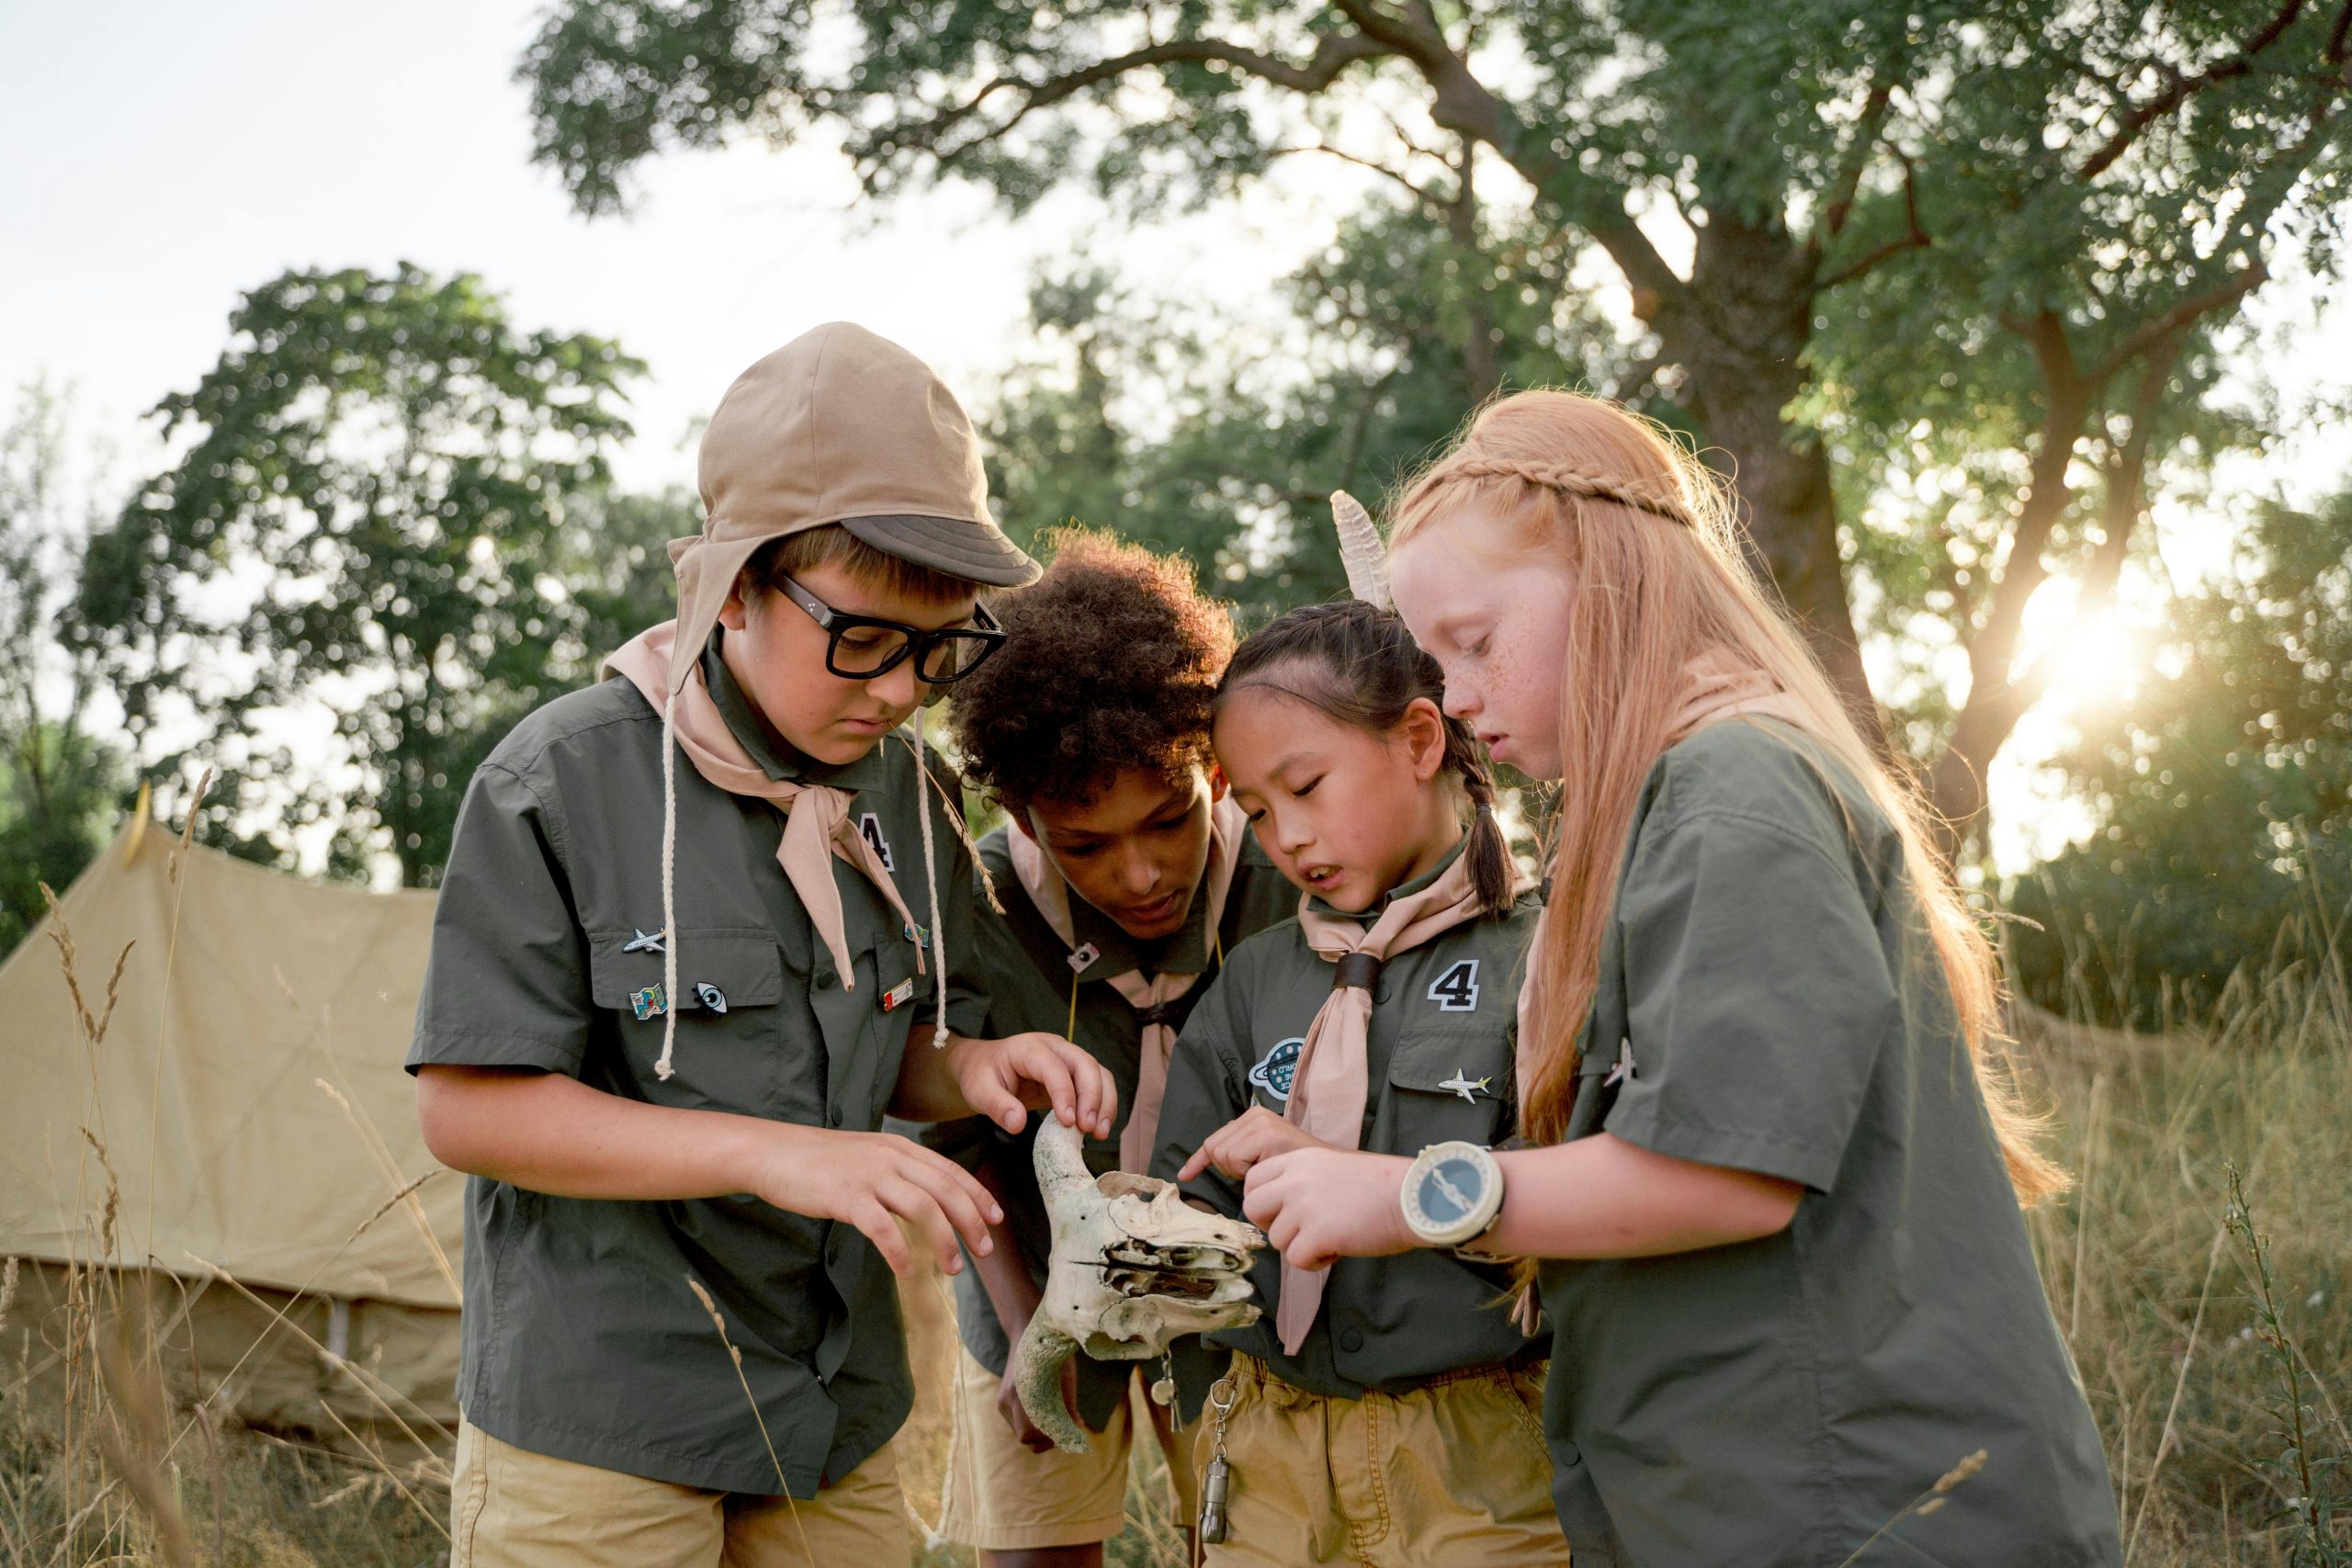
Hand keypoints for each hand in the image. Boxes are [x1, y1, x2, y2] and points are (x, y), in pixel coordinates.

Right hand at [741, 1124, 1002, 1279]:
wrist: (773, 1152)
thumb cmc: (820, 1161)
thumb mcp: (867, 1157)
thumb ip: (896, 1172)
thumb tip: (926, 1200)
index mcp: (899, 1148)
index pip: (950, 1171)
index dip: (978, 1195)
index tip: (997, 1218)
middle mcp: (890, 1157)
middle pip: (945, 1189)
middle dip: (971, 1221)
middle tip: (985, 1251)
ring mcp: (869, 1175)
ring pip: (923, 1207)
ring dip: (943, 1240)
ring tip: (953, 1268)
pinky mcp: (845, 1196)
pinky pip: (881, 1227)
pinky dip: (898, 1251)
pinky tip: (905, 1271)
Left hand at [945, 1031, 1116, 1139]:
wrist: (984, 1066)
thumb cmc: (981, 1075)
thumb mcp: (978, 1090)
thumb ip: (997, 1106)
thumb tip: (1018, 1125)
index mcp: (1028, 1047)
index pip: (1054, 1066)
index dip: (1065, 1093)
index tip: (1069, 1122)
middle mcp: (1053, 1047)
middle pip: (1085, 1064)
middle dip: (1093, 1097)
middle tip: (1089, 1128)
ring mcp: (1067, 1058)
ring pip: (1098, 1072)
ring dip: (1104, 1102)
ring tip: (1099, 1133)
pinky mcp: (1074, 1074)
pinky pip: (1097, 1084)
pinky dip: (1102, 1105)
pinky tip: (1097, 1129)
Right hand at [996, 1344, 1082, 1452]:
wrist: (1028, 1333)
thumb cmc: (1052, 1353)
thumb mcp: (1066, 1377)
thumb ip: (1069, 1405)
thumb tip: (1077, 1428)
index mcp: (1021, 1392)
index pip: (1029, 1433)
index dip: (1049, 1438)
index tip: (1068, 1431)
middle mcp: (1007, 1399)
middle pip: (1024, 1437)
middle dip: (1046, 1438)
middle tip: (1065, 1429)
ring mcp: (1002, 1400)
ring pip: (1020, 1432)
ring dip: (1040, 1432)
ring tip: (1058, 1420)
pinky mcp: (1002, 1401)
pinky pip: (1017, 1422)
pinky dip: (1033, 1424)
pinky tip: (1046, 1412)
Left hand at [1177, 1105, 1331, 1181]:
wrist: (1329, 1174)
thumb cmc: (1295, 1172)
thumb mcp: (1261, 1158)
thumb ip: (1239, 1154)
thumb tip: (1202, 1163)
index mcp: (1253, 1117)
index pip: (1215, 1139)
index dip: (1199, 1160)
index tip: (1185, 1175)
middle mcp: (1255, 1114)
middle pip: (1214, 1148)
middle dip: (1228, 1169)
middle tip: (1256, 1174)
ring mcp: (1262, 1122)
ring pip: (1222, 1155)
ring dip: (1240, 1173)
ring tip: (1265, 1171)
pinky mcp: (1267, 1134)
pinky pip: (1235, 1160)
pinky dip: (1246, 1173)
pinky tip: (1267, 1171)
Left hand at [1242, 1149, 1415, 1270]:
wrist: (1413, 1196)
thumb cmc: (1382, 1185)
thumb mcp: (1332, 1167)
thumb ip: (1303, 1182)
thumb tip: (1282, 1210)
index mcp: (1299, 1159)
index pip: (1253, 1179)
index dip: (1264, 1201)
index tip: (1285, 1212)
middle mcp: (1296, 1179)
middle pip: (1253, 1207)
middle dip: (1272, 1224)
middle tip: (1300, 1230)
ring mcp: (1305, 1206)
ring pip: (1277, 1238)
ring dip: (1301, 1245)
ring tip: (1332, 1238)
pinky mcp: (1318, 1234)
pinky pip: (1297, 1259)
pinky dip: (1315, 1261)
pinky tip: (1338, 1250)